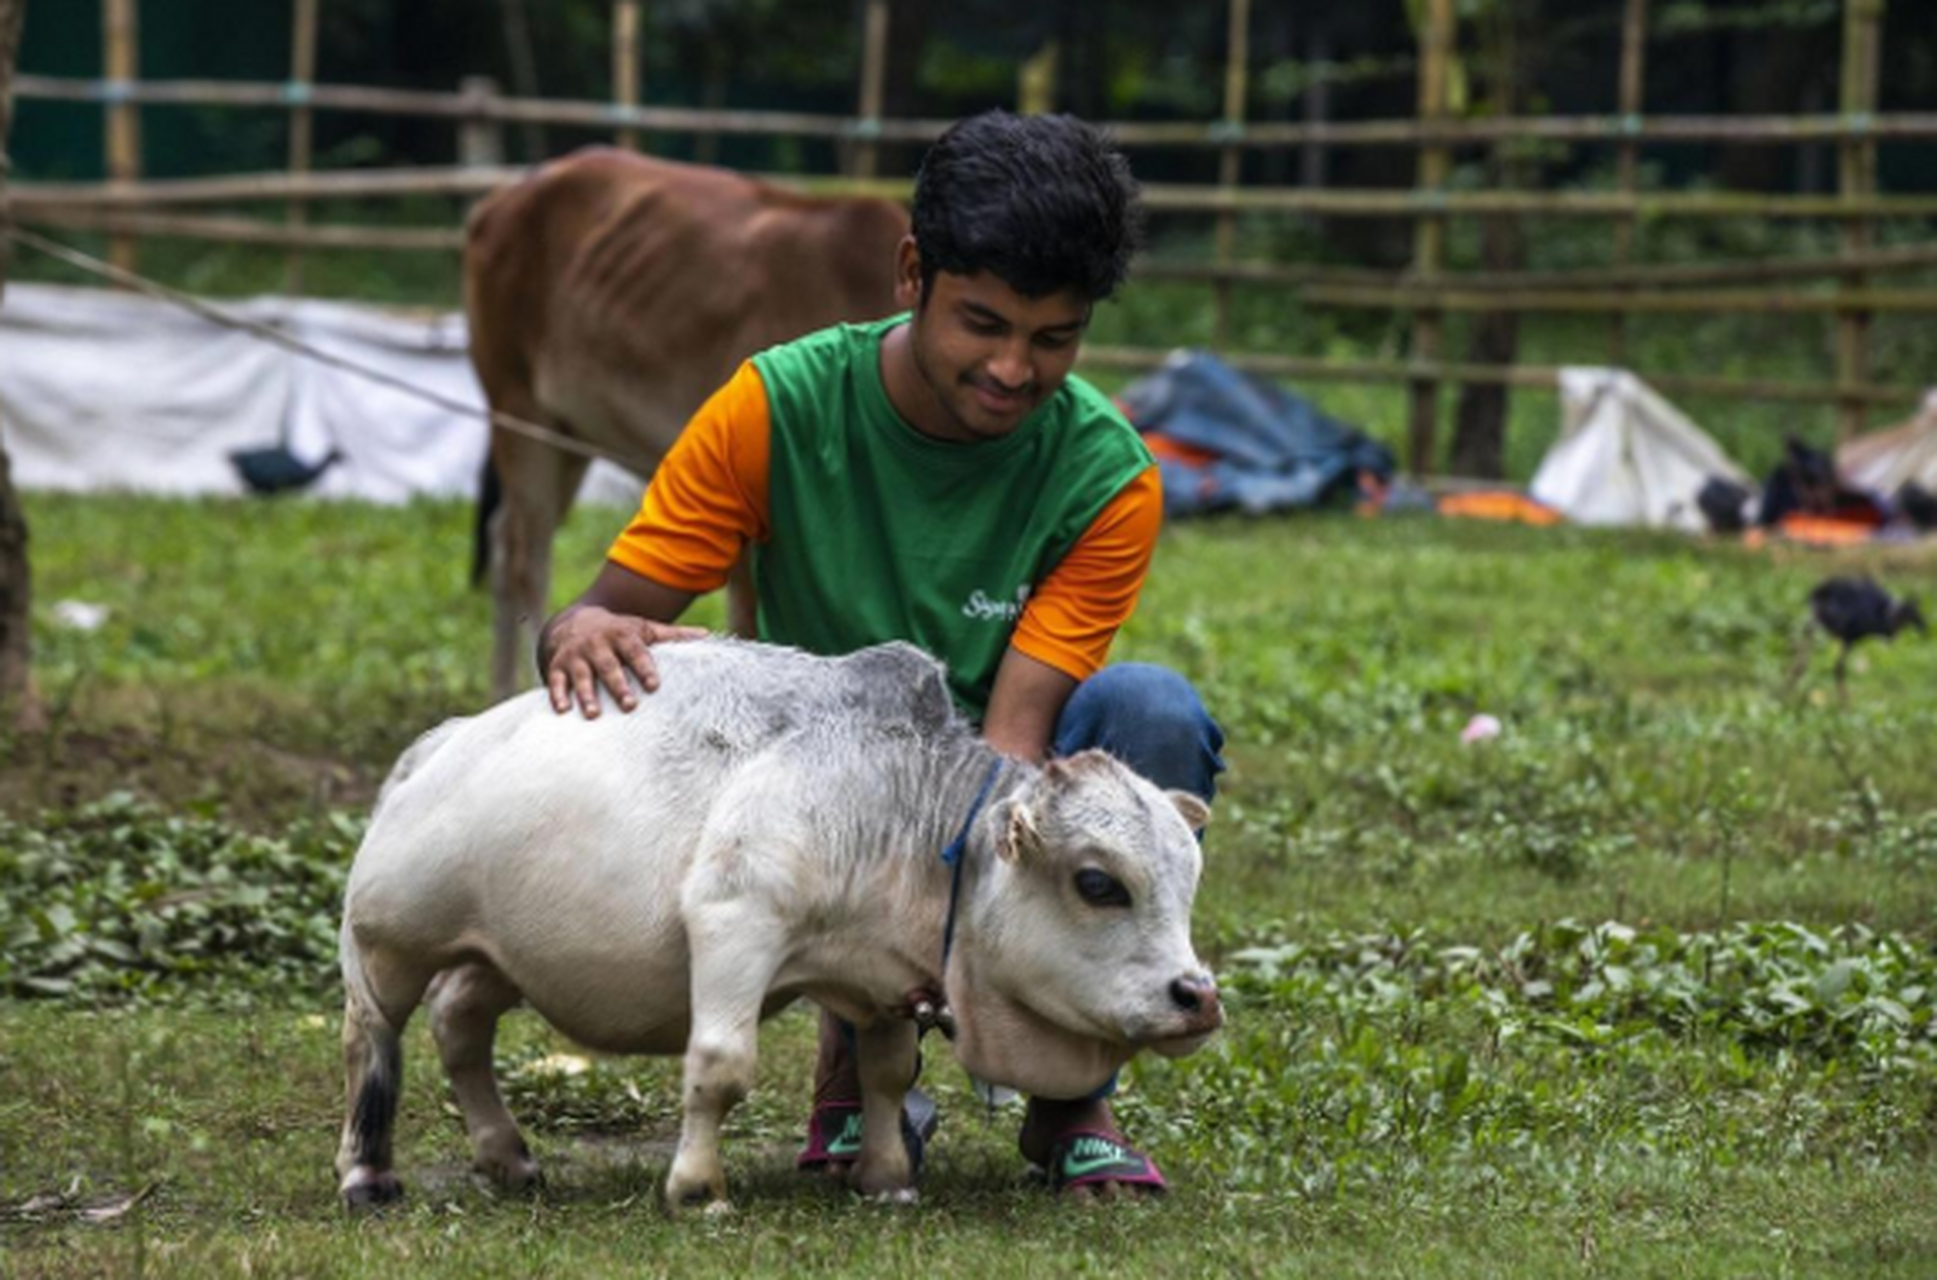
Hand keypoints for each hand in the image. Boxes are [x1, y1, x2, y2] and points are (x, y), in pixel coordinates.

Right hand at [542, 605, 707, 717]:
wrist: (575, 622)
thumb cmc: (619, 632)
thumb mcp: (644, 629)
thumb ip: (672, 636)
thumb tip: (706, 635)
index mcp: (622, 634)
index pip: (635, 651)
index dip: (644, 667)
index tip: (654, 685)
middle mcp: (597, 644)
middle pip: (608, 665)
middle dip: (617, 685)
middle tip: (629, 705)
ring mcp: (576, 655)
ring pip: (581, 675)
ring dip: (586, 694)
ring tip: (594, 714)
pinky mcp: (558, 666)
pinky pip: (555, 680)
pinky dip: (557, 694)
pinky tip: (562, 710)